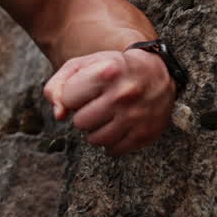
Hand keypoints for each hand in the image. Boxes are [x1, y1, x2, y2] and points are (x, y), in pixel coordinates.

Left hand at [42, 48, 174, 155]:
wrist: (158, 73)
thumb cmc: (112, 69)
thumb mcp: (82, 65)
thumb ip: (58, 85)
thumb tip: (58, 114)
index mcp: (106, 72)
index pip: (67, 99)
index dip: (72, 96)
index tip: (84, 91)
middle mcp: (123, 94)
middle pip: (80, 122)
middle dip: (83, 114)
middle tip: (96, 105)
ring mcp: (136, 116)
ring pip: (95, 140)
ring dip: (96, 130)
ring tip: (106, 116)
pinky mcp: (145, 134)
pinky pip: (114, 150)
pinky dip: (111, 142)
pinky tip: (117, 127)